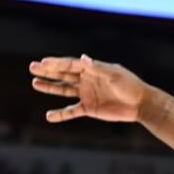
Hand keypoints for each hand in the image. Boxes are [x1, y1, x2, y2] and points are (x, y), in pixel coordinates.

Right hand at [29, 55, 148, 122]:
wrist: (140, 104)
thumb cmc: (130, 85)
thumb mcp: (114, 75)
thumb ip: (98, 68)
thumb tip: (83, 58)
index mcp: (93, 69)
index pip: (71, 64)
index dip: (57, 63)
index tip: (43, 62)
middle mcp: (87, 80)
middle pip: (64, 75)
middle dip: (48, 71)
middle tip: (32, 67)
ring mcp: (87, 94)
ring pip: (64, 90)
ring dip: (50, 87)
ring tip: (35, 83)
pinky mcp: (89, 108)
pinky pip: (71, 111)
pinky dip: (61, 114)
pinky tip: (49, 116)